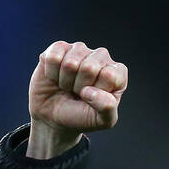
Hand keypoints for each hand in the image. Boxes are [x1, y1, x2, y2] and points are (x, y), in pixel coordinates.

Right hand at [27, 40, 127, 157]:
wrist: (54, 117)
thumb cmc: (82, 116)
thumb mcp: (102, 120)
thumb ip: (107, 108)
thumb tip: (90, 91)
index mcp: (117, 73)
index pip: (109, 76)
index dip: (97, 93)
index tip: (93, 99)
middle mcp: (101, 56)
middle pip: (89, 67)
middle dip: (79, 87)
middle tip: (78, 94)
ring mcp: (80, 50)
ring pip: (70, 63)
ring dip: (65, 82)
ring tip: (68, 87)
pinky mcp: (59, 48)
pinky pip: (53, 57)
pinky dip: (51, 74)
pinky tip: (56, 77)